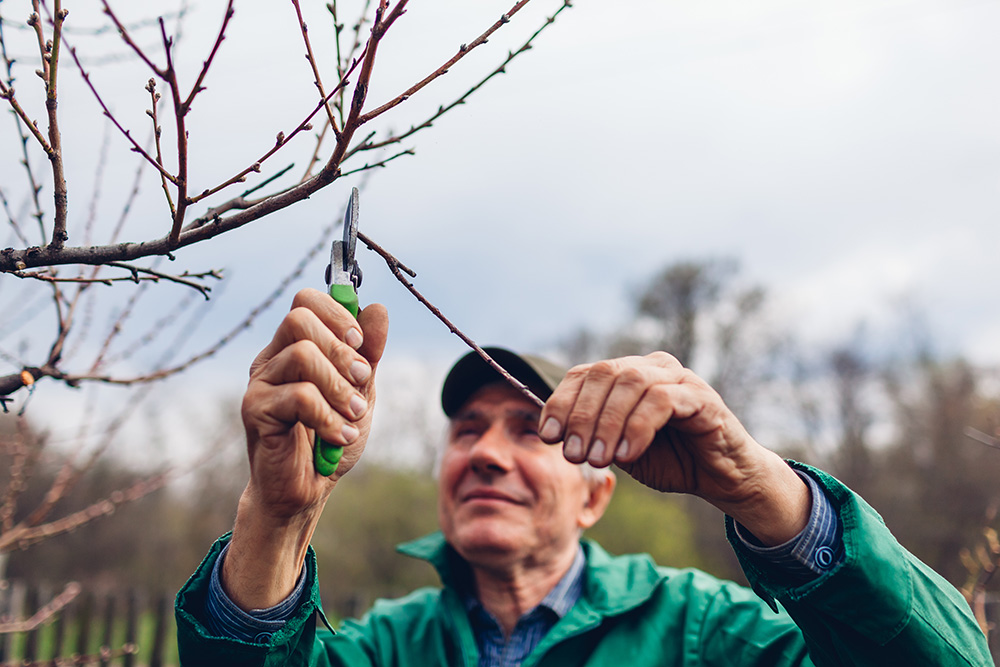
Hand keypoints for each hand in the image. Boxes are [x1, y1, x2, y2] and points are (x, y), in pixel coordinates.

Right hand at [225, 289, 387, 609]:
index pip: (306, 301)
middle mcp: (272, 359)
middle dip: (342, 348)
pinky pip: (299, 396)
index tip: (361, 343)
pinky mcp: (255, 411)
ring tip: (354, 414)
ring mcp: (260, 383)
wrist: (306, 491)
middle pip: (300, 318)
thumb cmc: (331, 438)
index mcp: (294, 347)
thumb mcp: (361, 391)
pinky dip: (329, 416)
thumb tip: (378, 308)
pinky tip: (340, 436)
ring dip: (340, 386)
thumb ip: (368, 353)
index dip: (338, 313)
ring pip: (302, 355)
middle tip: (363, 379)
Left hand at [539, 352, 808, 543]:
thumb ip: (591, 435)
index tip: (549, 436)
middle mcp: (650, 367)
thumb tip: (552, 432)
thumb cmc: (669, 458)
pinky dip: (637, 427)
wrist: (720, 477)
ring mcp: (677, 377)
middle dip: (581, 415)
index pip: (583, 374)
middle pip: (603, 373)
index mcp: (626, 374)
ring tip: (599, 458)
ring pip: (630, 382)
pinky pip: (662, 400)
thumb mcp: (619, 448)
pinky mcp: (700, 396)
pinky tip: (627, 455)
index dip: (560, 402)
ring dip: (607, 423)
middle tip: (574, 455)